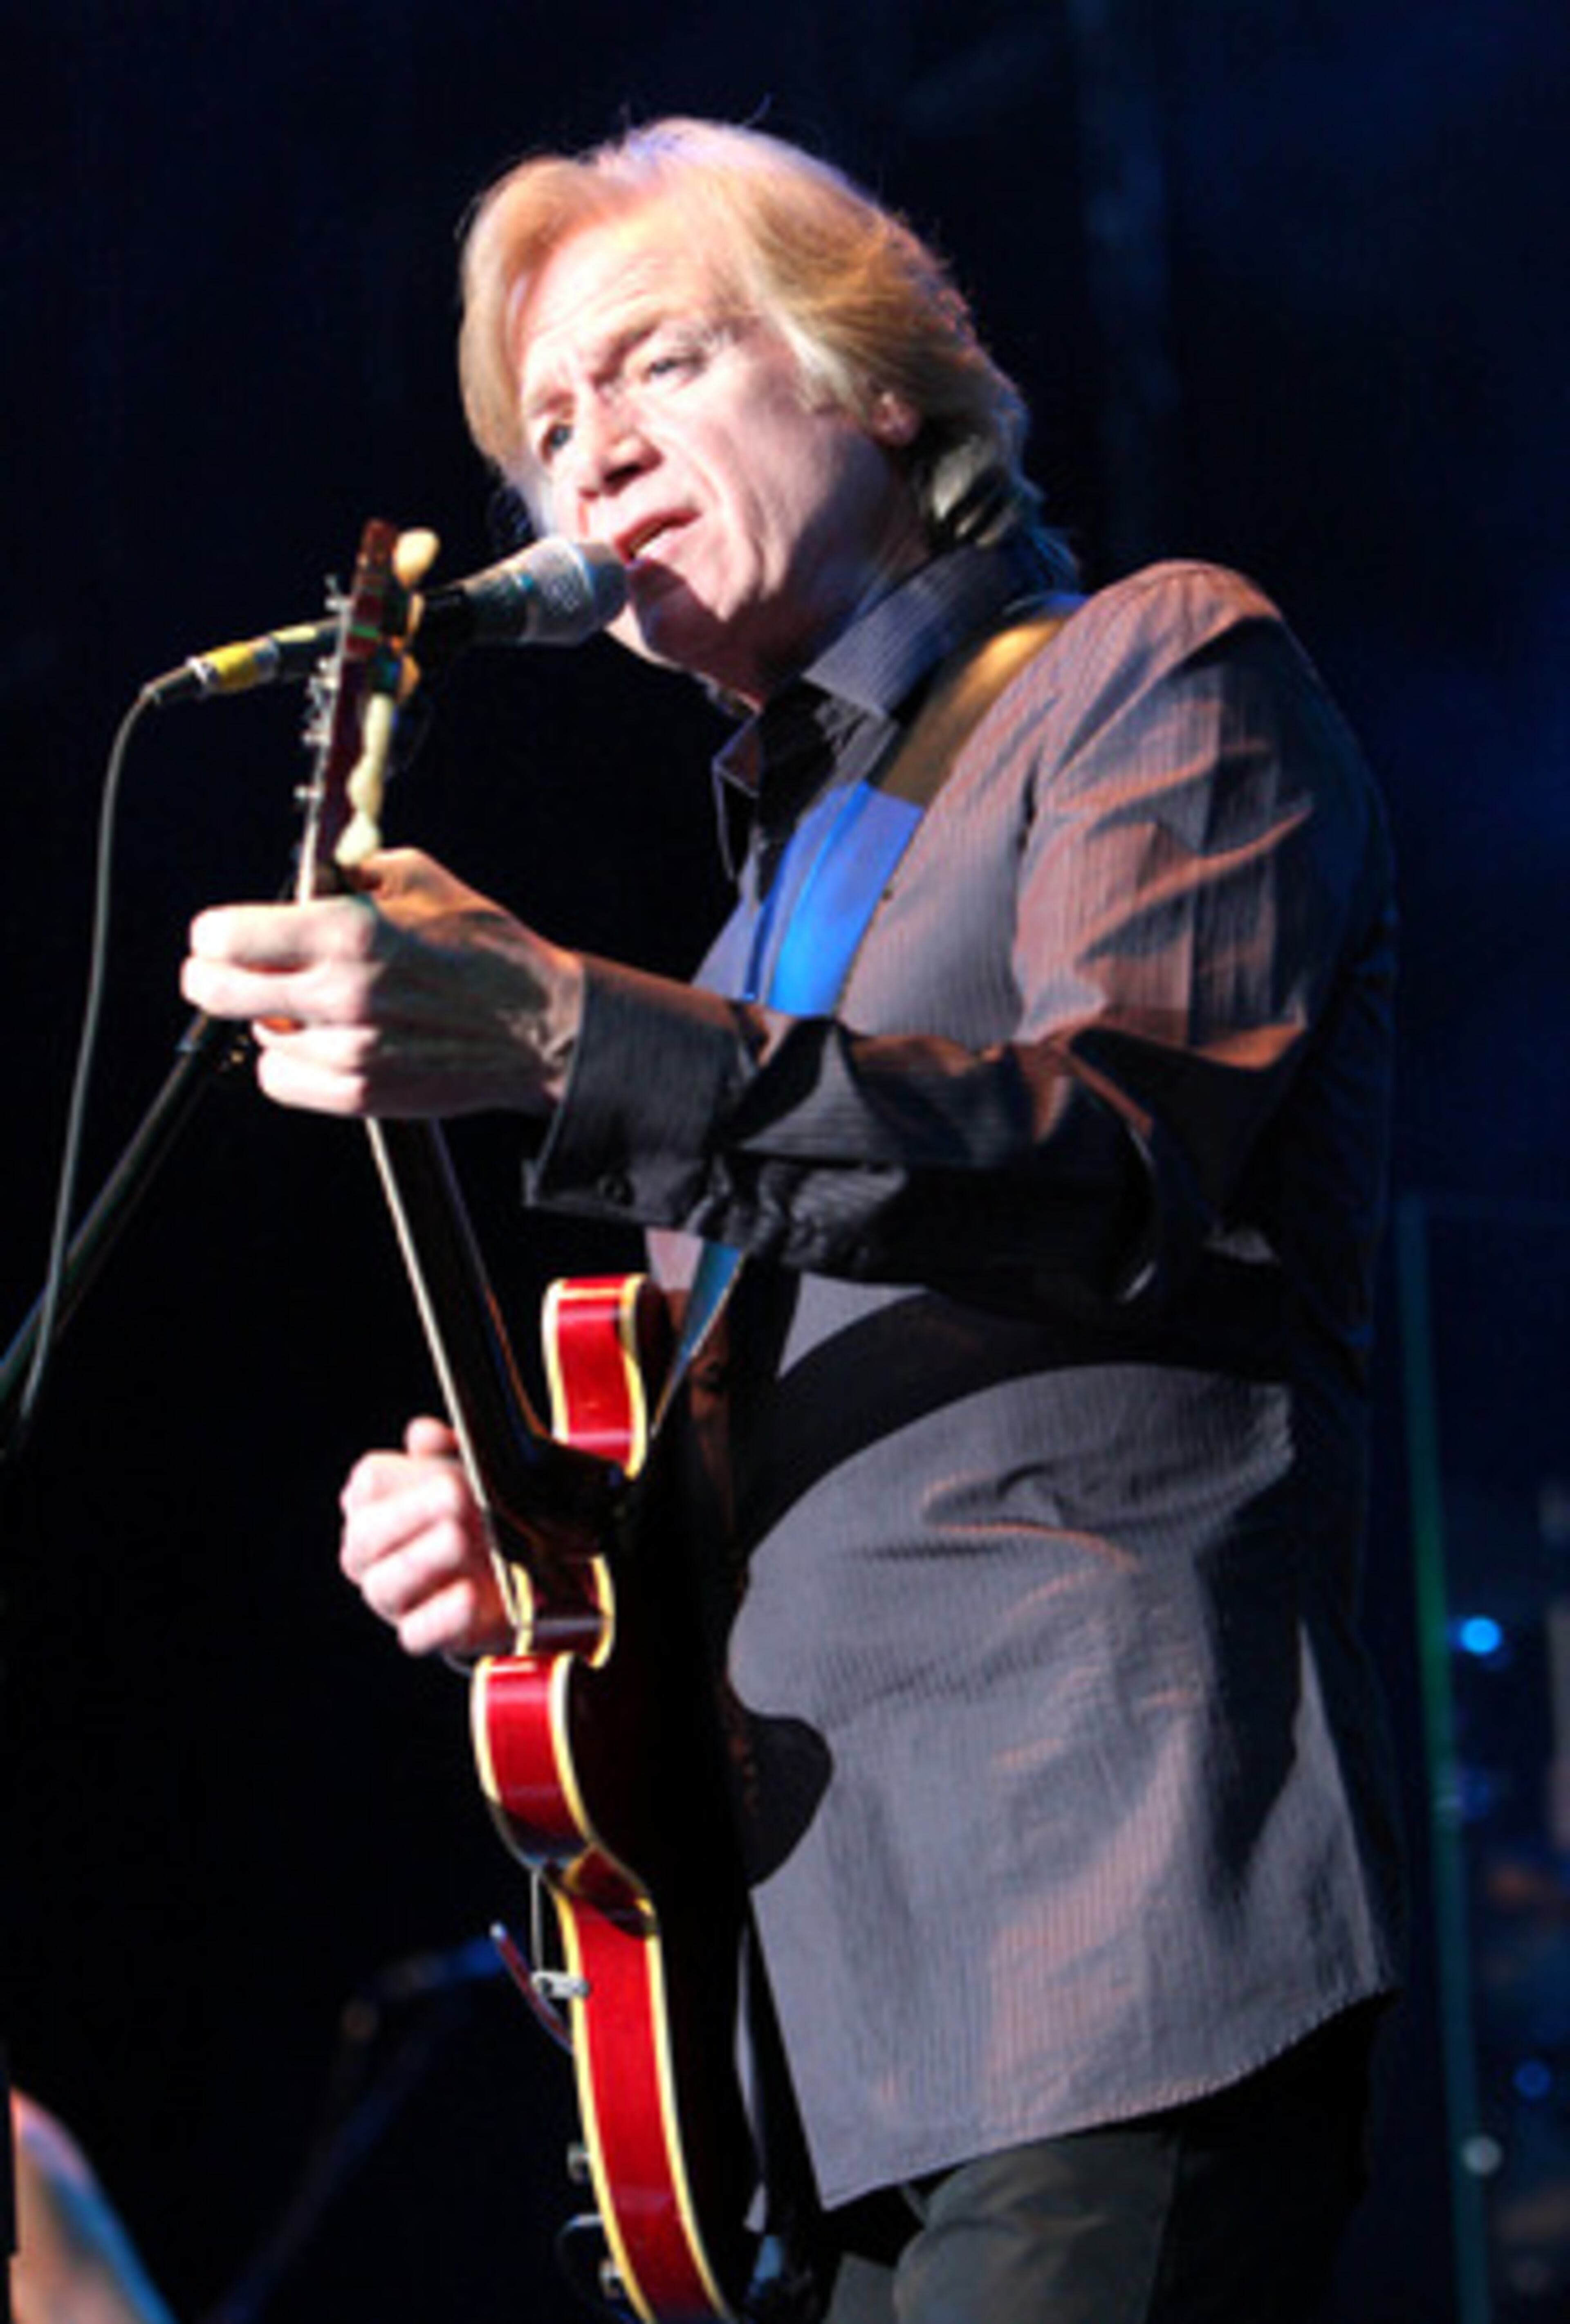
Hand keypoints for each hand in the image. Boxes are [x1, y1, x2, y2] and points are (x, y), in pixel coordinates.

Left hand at [181, 848, 583, 1118]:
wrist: (541, 1028)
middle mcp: (340, 993)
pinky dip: (289, 1063)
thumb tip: (304, 879)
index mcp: (348, 930)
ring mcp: (348, 1050)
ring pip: (254, 1037)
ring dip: (269, 1020)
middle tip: (220, 970)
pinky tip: (321, 1043)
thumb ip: (351, 872)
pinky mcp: (360, 1094)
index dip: (213, 932)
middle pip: (217, 991)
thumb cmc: (486, 951)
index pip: (225, 935)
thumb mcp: (421, 879)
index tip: (220, 935)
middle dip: (210, 976)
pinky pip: (280, 1081)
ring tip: (310, 1007)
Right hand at [339, 1416, 515, 1658]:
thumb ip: (446, 1449)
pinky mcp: (423, 1634)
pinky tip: (467, 1595)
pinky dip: (441, 1616)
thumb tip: (424, 1434)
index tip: (439, 1469)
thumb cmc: (477, 1512)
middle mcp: (372, 1555)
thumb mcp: (469, 1471)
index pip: (367, 1486)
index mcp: (376, 1506)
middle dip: (410, 1513)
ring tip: (459, 1539)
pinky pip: (416, 1634)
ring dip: (421, 1560)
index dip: (398, 1475)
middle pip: (366, 1536)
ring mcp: (393, 1598)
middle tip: (456, 1494)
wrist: (511, 1573)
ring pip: (384, 1585)